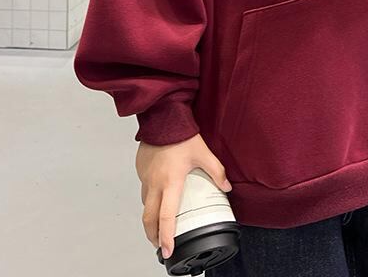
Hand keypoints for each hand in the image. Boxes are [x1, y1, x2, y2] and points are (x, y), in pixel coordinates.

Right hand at [137, 134, 231, 259]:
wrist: (163, 117)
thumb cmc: (181, 134)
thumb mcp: (203, 154)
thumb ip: (217, 172)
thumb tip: (226, 187)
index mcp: (171, 182)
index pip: (166, 217)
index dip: (166, 237)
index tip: (168, 250)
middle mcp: (155, 183)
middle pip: (149, 218)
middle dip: (153, 235)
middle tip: (160, 244)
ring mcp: (145, 177)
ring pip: (145, 204)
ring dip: (151, 217)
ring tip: (159, 223)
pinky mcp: (140, 170)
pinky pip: (144, 189)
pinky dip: (149, 198)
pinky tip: (158, 197)